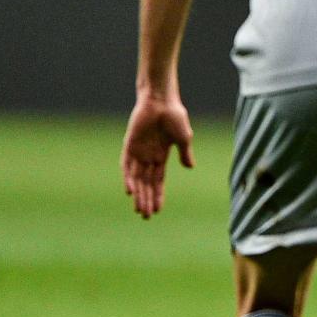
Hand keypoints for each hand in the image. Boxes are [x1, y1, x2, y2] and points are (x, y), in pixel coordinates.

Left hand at [121, 93, 193, 217]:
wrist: (162, 100)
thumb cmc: (175, 116)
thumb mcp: (184, 138)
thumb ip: (184, 154)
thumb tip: (190, 167)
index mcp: (161, 156)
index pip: (158, 181)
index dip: (158, 195)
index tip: (158, 211)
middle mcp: (148, 157)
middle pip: (146, 183)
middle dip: (147, 199)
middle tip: (146, 216)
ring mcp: (138, 152)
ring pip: (136, 178)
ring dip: (138, 194)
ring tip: (139, 209)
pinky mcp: (129, 145)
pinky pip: (126, 166)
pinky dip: (128, 178)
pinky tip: (130, 191)